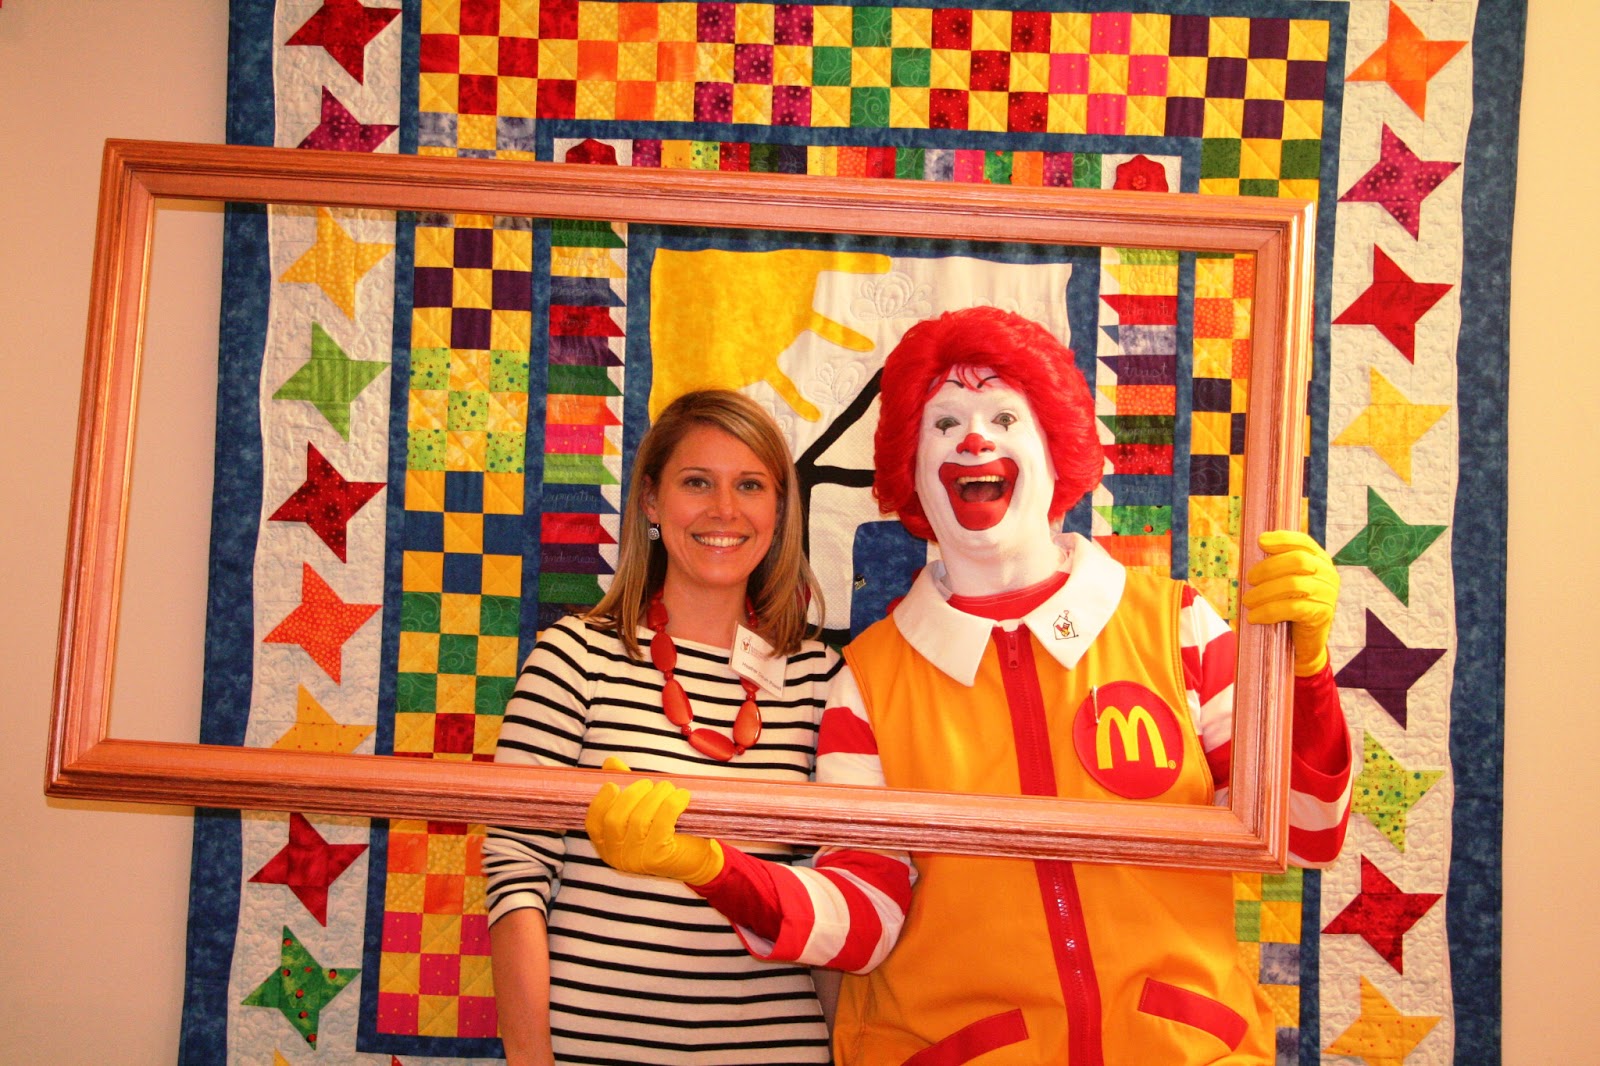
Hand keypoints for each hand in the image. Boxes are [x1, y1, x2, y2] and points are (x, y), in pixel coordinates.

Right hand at [585, 757, 724, 884]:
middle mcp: (617, 856)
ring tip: (668, 787)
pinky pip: (662, 824)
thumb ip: (624, 785)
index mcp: (607, 845)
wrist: (696, 858)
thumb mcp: (642, 807)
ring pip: (639, 820)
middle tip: (650, 783)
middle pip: (615, 820)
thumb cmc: (666, 829)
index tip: (612, 784)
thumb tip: (610, 762)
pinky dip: (671, 804)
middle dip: (632, 794)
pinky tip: (682, 796)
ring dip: (656, 796)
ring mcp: (637, 860)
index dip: (600, 802)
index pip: (594, 823)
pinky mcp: (658, 859)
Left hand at [1243, 530, 1338, 676]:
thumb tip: (1253, 552)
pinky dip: (1268, 611)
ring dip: (1264, 592)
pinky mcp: (1322, 614)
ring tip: (1247, 601)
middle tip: (1249, 579)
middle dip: (1268, 567)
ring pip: (1292, 585)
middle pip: (1297, 561)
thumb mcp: (1285, 583)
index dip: (1282, 539)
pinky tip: (1254, 617)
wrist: (1305, 642)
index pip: (1303, 542)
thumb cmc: (1290, 608)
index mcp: (1320, 560)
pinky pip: (1292, 608)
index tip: (1260, 541)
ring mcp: (1328, 594)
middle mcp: (1328, 574)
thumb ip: (1278, 567)